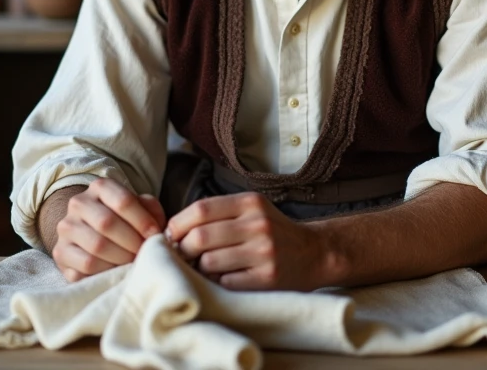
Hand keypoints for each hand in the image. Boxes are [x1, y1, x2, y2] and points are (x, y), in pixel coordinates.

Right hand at [52, 178, 165, 281]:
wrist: (95, 237)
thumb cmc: (126, 222)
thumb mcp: (141, 209)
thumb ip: (151, 211)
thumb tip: (155, 229)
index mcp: (100, 187)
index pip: (123, 201)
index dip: (143, 221)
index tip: (155, 235)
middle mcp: (78, 203)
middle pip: (107, 223)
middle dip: (132, 241)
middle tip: (144, 253)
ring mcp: (66, 228)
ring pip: (96, 246)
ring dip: (121, 258)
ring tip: (132, 262)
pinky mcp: (60, 253)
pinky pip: (86, 265)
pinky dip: (106, 270)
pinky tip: (116, 270)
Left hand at [166, 192, 332, 290]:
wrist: (315, 253)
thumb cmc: (273, 233)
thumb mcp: (252, 211)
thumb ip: (219, 214)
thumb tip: (173, 231)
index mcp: (250, 203)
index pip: (201, 209)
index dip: (178, 225)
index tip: (171, 236)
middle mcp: (257, 224)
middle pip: (200, 237)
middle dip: (184, 250)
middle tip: (184, 257)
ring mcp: (263, 252)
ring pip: (208, 262)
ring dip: (200, 269)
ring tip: (206, 268)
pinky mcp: (266, 278)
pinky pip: (225, 282)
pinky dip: (217, 282)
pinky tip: (225, 278)